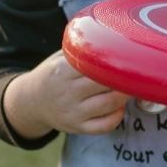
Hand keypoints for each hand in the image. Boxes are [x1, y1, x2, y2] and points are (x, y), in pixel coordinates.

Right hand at [5, 51, 128, 137]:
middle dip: (124, 78)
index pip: (93, 65)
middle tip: (136, 72)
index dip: (113, 61)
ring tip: (131, 87)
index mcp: (62, 71)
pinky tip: (119, 106)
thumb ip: (81, 50)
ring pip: (109, 105)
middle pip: (105, 84)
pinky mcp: (78, 128)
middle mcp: (67, 93)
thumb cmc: (53, 75)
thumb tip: (112, 37)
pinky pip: (105, 125)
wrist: (31, 102)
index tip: (128, 56)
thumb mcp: (59, 58)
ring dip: (125, 96)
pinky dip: (117, 116)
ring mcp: (73, 113)